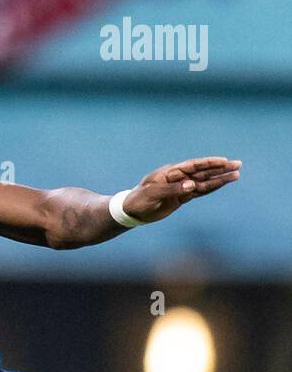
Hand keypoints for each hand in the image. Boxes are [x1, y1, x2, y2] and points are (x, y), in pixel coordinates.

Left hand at [123, 157, 241, 223]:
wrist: (132, 210)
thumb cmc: (139, 199)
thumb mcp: (153, 194)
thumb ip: (172, 189)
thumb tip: (192, 185)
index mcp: (171, 172)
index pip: (194, 165)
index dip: (209, 163)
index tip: (224, 161)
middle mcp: (179, 177)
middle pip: (203, 172)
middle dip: (220, 169)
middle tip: (238, 165)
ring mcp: (182, 187)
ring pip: (204, 182)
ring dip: (220, 179)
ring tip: (236, 175)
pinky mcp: (182, 197)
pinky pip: (200, 192)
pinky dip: (211, 189)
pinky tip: (222, 184)